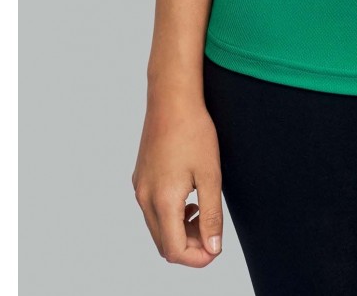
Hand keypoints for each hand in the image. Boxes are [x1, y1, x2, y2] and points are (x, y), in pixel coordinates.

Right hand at [132, 93, 224, 266]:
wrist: (172, 99)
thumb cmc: (194, 131)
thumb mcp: (210, 174)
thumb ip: (211, 214)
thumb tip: (213, 247)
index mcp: (162, 200)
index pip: (174, 251)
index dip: (197, 257)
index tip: (216, 247)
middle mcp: (144, 198)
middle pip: (163, 244)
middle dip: (189, 246)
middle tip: (212, 232)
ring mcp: (139, 187)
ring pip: (157, 227)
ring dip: (179, 230)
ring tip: (202, 212)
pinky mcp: (140, 177)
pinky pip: (151, 209)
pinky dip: (169, 214)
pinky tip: (188, 197)